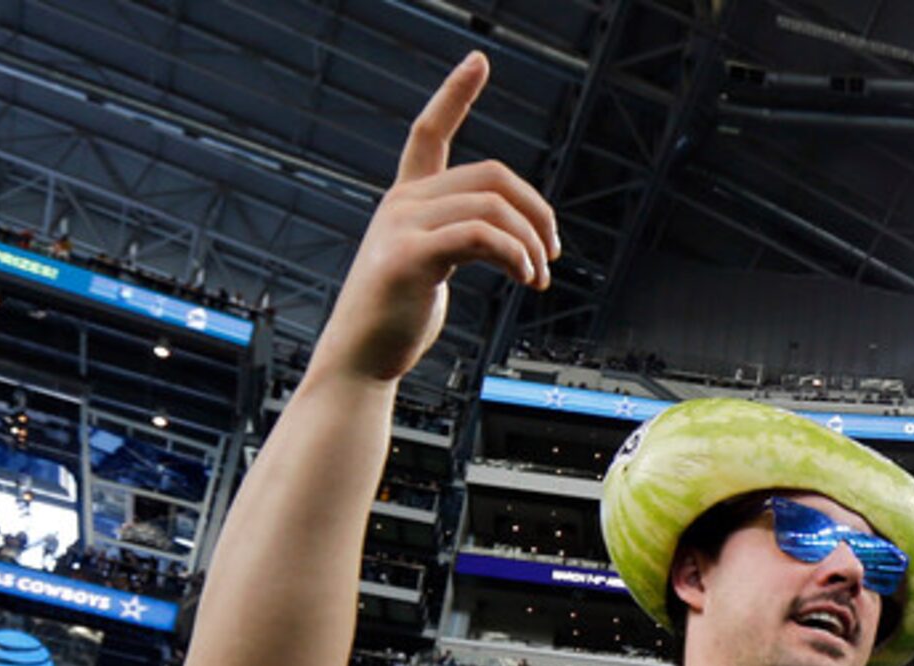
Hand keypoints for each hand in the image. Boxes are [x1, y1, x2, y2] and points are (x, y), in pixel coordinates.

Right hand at [309, 53, 558, 385]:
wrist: (362, 357)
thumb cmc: (397, 317)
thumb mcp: (431, 266)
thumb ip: (462, 240)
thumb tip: (516, 243)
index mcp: (407, 199)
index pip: (428, 132)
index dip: (454, 94)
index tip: (479, 61)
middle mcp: (402, 202)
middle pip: (491, 175)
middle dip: (536, 211)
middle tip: (551, 252)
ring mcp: (402, 226)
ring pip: (493, 206)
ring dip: (531, 243)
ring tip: (537, 277)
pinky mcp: (410, 256)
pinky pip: (480, 235)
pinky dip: (515, 253)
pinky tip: (525, 277)